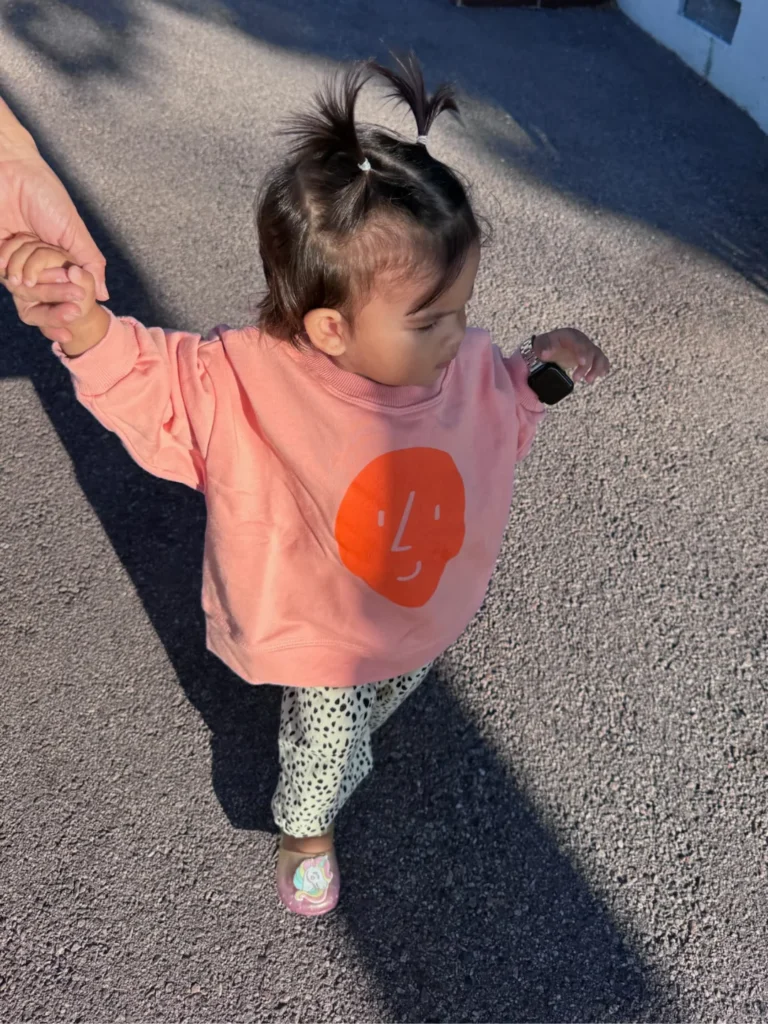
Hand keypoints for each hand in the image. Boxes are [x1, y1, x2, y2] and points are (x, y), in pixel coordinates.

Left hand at [0, 102, 106, 340]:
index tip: (69, 282)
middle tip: (40, 265)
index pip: (65, 286)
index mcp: (61, 255)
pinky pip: (0, 271)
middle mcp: (40, 258)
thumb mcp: (74, 230)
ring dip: (19, 266)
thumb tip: (103, 294)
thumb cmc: (45, 193)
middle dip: (41, 279)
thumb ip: (90, 262)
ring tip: (21, 241)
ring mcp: (17, 255)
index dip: (66, 290)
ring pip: (19, 282)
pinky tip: (6, 245)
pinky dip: (3, 265)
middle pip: (42, 287)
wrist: (10, 170)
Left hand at [533, 327, 609, 383]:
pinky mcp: (591, 356)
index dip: (582, 351)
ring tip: (588, 380)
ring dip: (596, 368)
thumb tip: (545, 354)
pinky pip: (602, 360)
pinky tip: (602, 374)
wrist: (551, 348)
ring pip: (598, 355)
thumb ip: (542, 348)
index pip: (578, 341)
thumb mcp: (540, 345)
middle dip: (586, 365)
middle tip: (576, 378)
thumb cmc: (546, 345)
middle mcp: (581, 340)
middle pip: (589, 350)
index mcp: (569, 335)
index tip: (582, 362)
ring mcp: (587, 348)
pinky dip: (603, 367)